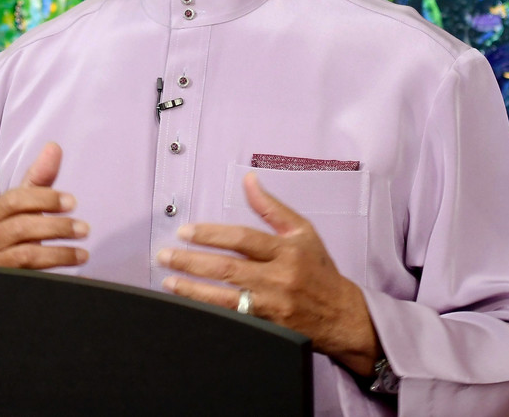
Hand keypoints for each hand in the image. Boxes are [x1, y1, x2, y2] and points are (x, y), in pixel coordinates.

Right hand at [0, 142, 88, 268]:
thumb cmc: (15, 235)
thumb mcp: (26, 206)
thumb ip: (39, 178)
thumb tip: (54, 147)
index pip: (15, 200)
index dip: (44, 199)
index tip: (72, 202)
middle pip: (21, 227)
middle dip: (56, 226)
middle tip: (84, 228)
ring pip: (26, 253)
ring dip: (59, 251)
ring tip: (84, 250)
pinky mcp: (1, 281)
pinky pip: (29, 273)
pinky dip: (54, 267)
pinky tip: (74, 263)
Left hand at [157, 171, 378, 375]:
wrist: (343, 316)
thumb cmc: (320, 270)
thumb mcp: (302, 232)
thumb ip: (271, 208)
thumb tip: (248, 179)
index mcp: (287, 250)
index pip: (242, 239)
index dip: (211, 234)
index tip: (184, 232)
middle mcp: (279, 278)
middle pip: (228, 268)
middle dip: (191, 262)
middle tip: (165, 256)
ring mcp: (273, 306)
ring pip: (226, 298)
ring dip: (193, 290)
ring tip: (168, 282)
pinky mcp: (270, 328)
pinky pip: (234, 320)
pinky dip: (210, 313)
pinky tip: (189, 307)